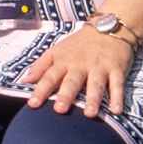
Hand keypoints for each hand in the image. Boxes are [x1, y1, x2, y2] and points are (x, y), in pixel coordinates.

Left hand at [22, 25, 136, 122]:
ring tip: (90, 114)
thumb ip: (41, 66)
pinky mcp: (117, 69)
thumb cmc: (79, 44)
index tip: (33, 104)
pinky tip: (116, 111)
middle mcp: (80, 65)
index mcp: (63, 61)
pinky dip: (118, 97)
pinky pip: (117, 85)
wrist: (108, 28)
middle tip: (59, 110)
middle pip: (72, 82)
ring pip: (95, 85)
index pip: (49, 77)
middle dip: (66, 96)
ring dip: (93, 99)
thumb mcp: (57, 51)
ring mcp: (99, 67)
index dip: (41, 90)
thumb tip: (24, 81)